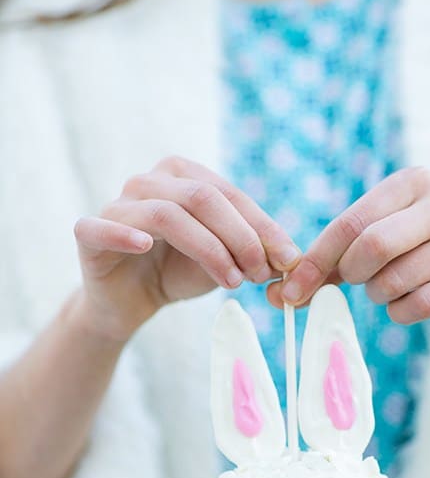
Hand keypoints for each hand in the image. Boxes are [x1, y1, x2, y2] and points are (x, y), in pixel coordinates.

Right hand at [73, 156, 300, 341]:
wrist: (131, 302)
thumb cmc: (179, 272)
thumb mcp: (225, 261)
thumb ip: (254, 254)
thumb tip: (294, 259)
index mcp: (184, 175)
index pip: (231, 195)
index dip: (262, 228)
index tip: (289, 260)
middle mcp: (149, 181)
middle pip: (203, 198)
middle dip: (240, 237)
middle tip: (260, 275)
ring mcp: (117, 205)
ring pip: (167, 214)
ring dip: (208, 249)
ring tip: (231, 281)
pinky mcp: (88, 233)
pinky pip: (103, 227)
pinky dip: (124, 234)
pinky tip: (144, 246)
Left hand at [269, 167, 429, 329]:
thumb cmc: (410, 257)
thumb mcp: (370, 247)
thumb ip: (325, 265)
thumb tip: (276, 294)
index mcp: (413, 182)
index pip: (352, 222)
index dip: (316, 260)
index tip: (291, 290)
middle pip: (372, 246)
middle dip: (352, 275)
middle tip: (357, 281)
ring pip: (395, 280)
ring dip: (379, 295)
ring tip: (391, 287)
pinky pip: (420, 305)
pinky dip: (401, 313)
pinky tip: (411, 302)